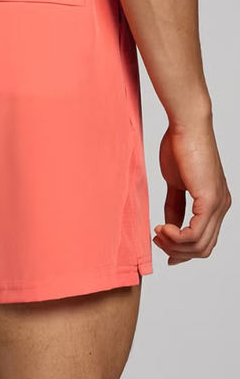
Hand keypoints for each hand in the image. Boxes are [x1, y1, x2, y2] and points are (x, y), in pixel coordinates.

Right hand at [153, 118, 230, 263]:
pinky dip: (175, 237)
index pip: (205, 242)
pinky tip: (161, 227)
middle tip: (156, 238)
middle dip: (176, 251)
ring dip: (173, 245)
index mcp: (216, 203)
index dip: (182, 251)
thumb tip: (170, 226)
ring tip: (157, 231)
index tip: (160, 243)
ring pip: (199, 246)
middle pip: (203, 249)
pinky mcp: (209, 199)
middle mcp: (222, 206)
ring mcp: (218, 204)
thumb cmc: (180, 148)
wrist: (186, 127)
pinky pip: (194, 234)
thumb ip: (176, 207)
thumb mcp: (176, 184)